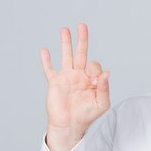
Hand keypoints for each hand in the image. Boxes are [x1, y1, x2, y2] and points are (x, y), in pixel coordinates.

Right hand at [40, 23, 109, 150]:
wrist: (69, 125)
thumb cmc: (87, 115)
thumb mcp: (101, 103)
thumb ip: (105, 88)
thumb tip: (106, 73)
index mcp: (91, 80)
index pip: (94, 66)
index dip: (95, 71)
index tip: (94, 82)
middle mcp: (79, 76)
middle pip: (81, 53)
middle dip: (82, 39)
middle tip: (82, 26)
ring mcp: (66, 78)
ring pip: (66, 56)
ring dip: (66, 43)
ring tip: (65, 29)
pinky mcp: (55, 82)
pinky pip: (49, 69)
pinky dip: (46, 60)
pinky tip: (44, 50)